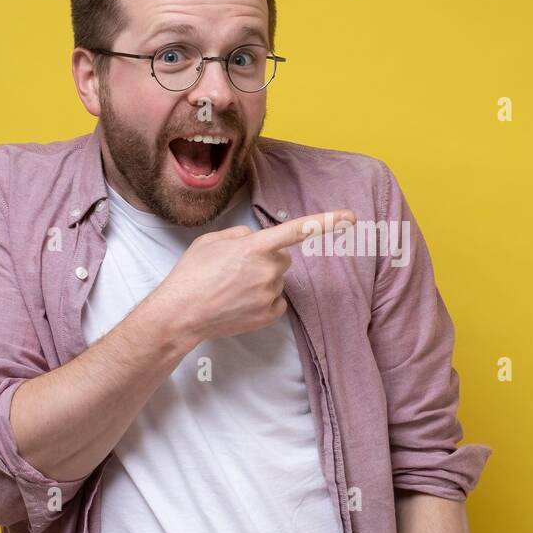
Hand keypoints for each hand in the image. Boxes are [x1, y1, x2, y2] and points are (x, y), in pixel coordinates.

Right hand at [151, 209, 354, 342]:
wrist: (181, 314)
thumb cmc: (192, 274)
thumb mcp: (212, 241)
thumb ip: (241, 234)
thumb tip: (255, 239)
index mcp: (254, 247)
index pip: (296, 230)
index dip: (326, 222)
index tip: (351, 217)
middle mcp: (268, 270)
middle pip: (283, 258)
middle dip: (266, 259)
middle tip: (236, 269)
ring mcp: (270, 295)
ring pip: (278, 280)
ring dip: (262, 280)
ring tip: (232, 288)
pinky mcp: (270, 314)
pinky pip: (278, 301)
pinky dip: (264, 300)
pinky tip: (240, 302)